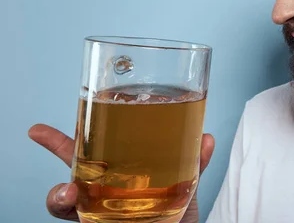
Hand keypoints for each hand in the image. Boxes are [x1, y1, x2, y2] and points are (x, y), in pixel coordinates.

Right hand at [28, 123, 214, 221]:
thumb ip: (194, 162)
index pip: (91, 149)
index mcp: (118, 171)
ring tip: (68, 193)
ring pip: (64, 202)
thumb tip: (206, 138)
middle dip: (54, 151)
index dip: (65, 138)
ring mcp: (97, 210)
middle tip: (46, 145)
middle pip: (72, 168)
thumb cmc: (177, 209)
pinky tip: (76, 209)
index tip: (37, 129)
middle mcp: (102, 189)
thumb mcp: (187, 182)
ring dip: (59, 195)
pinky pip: (78, 222)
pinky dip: (70, 212)